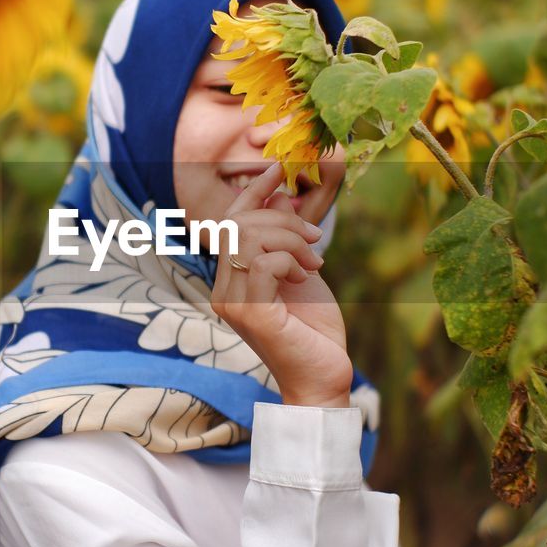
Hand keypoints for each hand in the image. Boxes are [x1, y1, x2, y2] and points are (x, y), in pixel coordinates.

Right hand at [210, 162, 352, 406]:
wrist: (323, 377)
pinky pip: (264, 263)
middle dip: (281, 221)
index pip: (230, 224)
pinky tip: (305, 277)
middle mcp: (223, 291)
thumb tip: (276, 197)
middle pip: (238, 225)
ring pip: (250, 239)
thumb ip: (285, 239)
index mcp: (231, 280)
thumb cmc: (313, 330)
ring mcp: (232, 305)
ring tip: (313, 262)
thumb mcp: (301, 272)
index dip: (252, 192)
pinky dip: (290, 260)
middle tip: (315, 240)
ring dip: (290, 241)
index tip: (278, 169)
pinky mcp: (251, 315)